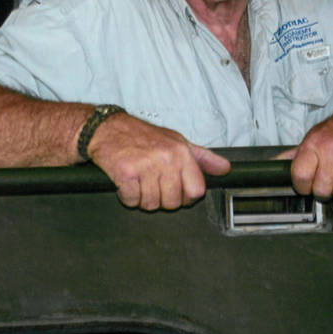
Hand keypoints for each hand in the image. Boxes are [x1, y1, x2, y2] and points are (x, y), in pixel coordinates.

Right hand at [86, 113, 230, 210]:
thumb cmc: (142, 136)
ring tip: (139, 182)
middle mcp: (166, 158)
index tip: (176, 191)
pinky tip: (127, 183)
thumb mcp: (177, 141)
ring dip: (143, 198)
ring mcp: (146, 166)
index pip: (196, 190)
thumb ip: (202, 158)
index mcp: (181, 152)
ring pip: (151, 204)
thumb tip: (224, 168)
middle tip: (152, 184)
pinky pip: (132, 200)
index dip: (186, 196)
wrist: (107, 129)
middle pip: (173, 202)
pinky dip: (127, 196)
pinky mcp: (126, 173)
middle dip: (162, 199)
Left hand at [275, 103, 332, 199]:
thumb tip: (274, 164)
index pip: (300, 175)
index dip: (303, 187)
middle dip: (324, 193)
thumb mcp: (314, 136)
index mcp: (313, 143)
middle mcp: (331, 149)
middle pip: (321, 189)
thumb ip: (296, 154)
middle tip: (328, 185)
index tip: (308, 187)